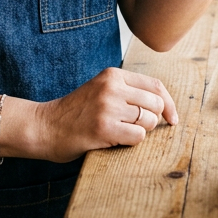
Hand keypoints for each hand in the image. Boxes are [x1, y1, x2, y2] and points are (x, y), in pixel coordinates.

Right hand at [33, 68, 178, 162]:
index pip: (155, 85)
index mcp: (113, 75)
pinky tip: (114, 140)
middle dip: (153, 120)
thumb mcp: (101, 90)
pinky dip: (131, 142)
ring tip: (120, 132)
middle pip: (155, 104)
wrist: (45, 126)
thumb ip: (127, 91)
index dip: (169, 104)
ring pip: (148, 121)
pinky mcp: (104, 128)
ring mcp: (108, 107)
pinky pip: (137, 136)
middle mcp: (112, 87)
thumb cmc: (76, 112)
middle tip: (136, 128)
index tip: (172, 118)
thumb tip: (163, 105)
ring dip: (140, 131)